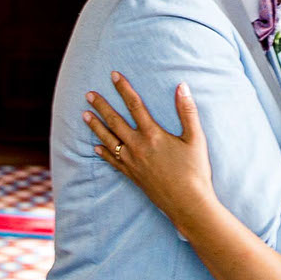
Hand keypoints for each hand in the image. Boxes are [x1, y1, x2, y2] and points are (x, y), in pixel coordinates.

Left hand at [87, 74, 215, 222]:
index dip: (124, 89)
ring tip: (85, 115)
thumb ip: (187, 111)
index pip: (135, 105)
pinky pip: (113, 161)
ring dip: (96, 127)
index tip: (114, 76)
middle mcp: (138, 147)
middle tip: (89, 94)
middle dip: (102, 106)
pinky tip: (96, 147)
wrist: (187, 203)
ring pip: (109, 140)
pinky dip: (103, 152)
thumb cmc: (195, 171)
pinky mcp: (132, 175)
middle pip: (115, 121)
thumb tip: (182, 86)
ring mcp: (132, 162)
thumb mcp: (195, 139)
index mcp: (153, 135)